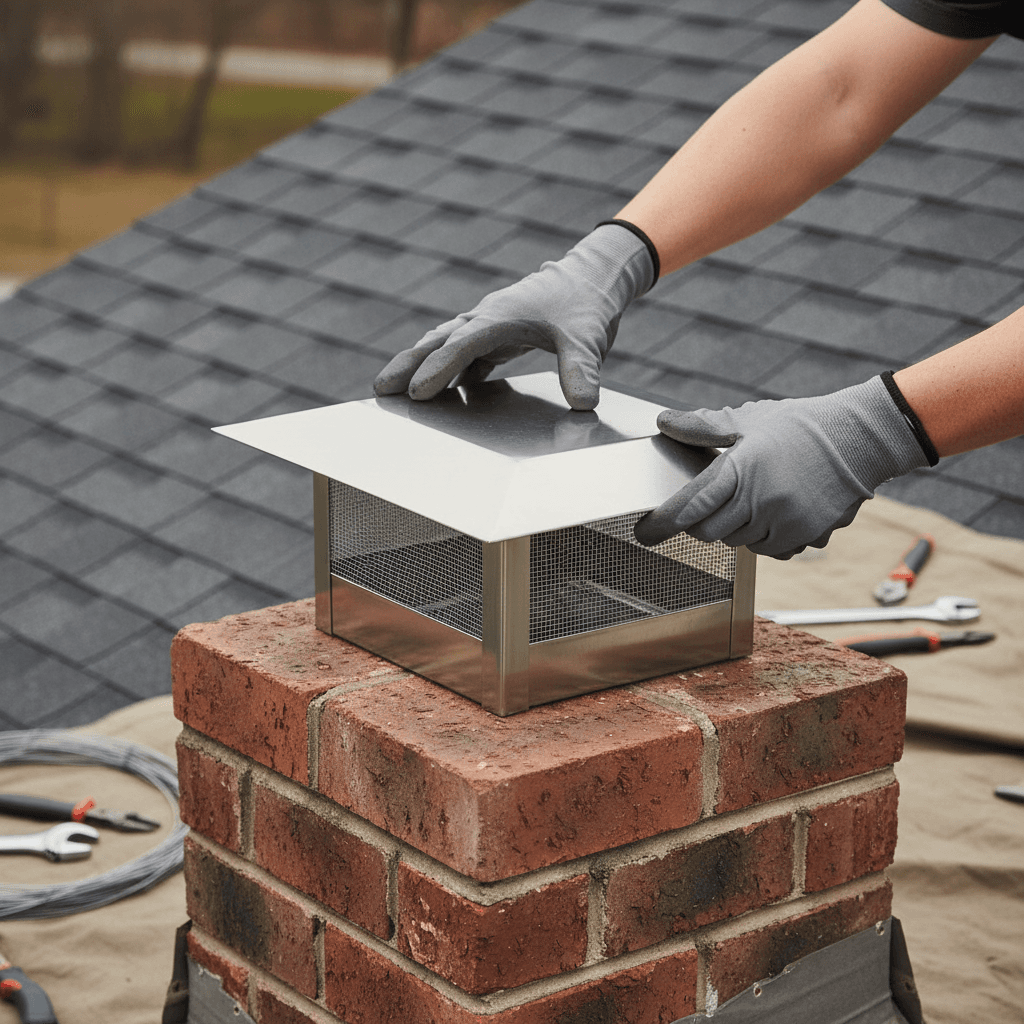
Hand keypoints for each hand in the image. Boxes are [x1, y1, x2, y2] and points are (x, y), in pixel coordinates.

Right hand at [373, 223, 653, 410]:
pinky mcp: (496, 336)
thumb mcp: (587, 340)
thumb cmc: (585, 305)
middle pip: (437, 342)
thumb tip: (583, 404)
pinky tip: (441, 394)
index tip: (417, 392)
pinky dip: (447, 372)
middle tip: (380, 389)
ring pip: (444, 346)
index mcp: (499, 316)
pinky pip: (463, 356)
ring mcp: (488, 326)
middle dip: (407, 365)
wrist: (593, 278)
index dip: (438, 369)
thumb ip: (582, 371)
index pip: (461, 345)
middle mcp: (485, 318)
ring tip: (394, 391)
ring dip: (420, 367)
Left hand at [633, 377, 930, 558]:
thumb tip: (665, 423)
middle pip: (708, 532)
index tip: (644, 532)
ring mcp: (785, 523)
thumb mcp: (749, 419)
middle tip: (703, 506)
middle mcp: (761, 502)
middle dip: (698, 523)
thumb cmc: (801, 426)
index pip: (689, 506)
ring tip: (748, 498)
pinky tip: (773, 511)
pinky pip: (770, 550)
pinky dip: (763, 538)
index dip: (662, 523)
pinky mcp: (807, 538)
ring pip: (739, 543)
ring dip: (734, 528)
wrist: (860, 440)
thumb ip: (703, 427)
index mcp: (741, 470)